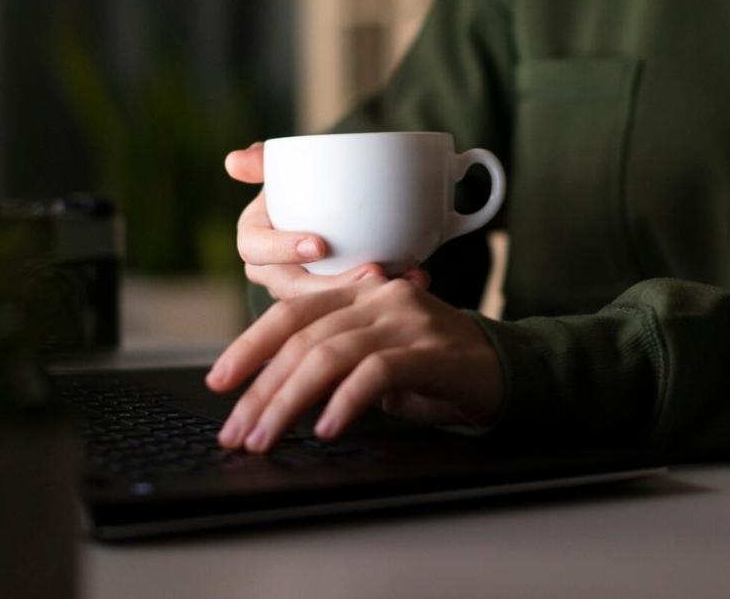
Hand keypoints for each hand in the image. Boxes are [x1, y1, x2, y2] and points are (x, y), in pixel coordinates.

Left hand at [205, 277, 504, 451]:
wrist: (509, 367)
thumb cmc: (438, 368)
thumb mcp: (379, 355)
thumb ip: (336, 359)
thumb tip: (276, 394)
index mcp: (361, 291)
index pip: (292, 312)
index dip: (250, 346)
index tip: (220, 382)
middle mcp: (380, 297)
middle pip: (303, 338)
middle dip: (262, 391)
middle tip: (239, 432)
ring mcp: (407, 322)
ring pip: (330, 355)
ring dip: (289, 402)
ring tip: (268, 439)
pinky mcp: (432, 352)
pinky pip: (376, 373)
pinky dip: (345, 403)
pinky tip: (326, 430)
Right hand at [226, 142, 430, 297]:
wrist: (338, 197)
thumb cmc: (302, 182)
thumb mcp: (285, 167)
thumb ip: (264, 159)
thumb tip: (233, 161)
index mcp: (255, 238)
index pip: (255, 250)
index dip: (282, 250)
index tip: (319, 244)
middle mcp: (275, 271)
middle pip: (296, 289)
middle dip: (333, 286)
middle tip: (375, 271)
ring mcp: (308, 291)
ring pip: (329, 306)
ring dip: (367, 296)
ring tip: (407, 279)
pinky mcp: (339, 299)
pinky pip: (358, 305)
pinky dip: (389, 295)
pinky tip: (420, 279)